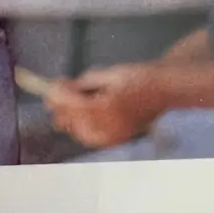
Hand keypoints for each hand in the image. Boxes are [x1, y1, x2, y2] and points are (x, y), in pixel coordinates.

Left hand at [43, 64, 168, 148]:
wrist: (165, 88)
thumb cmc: (138, 76)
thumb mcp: (108, 74)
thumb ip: (84, 83)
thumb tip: (62, 87)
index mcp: (109, 106)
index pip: (74, 105)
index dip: (58, 95)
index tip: (47, 85)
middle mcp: (113, 125)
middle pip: (75, 123)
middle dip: (60, 108)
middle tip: (51, 93)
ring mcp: (117, 135)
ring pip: (83, 134)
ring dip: (70, 119)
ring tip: (62, 104)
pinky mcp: (121, 138)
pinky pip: (95, 138)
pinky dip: (82, 128)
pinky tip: (79, 115)